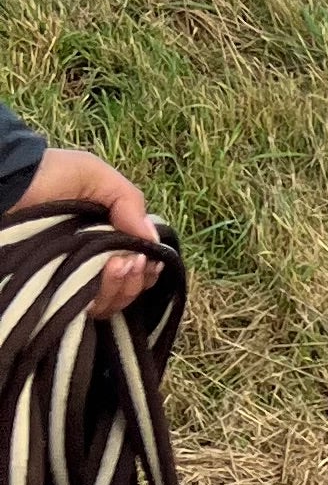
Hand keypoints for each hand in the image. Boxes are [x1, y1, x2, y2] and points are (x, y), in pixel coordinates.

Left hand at [15, 148, 163, 319]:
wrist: (5, 184)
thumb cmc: (47, 175)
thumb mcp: (95, 175)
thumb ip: (129, 201)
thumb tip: (154, 240)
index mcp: (105, 235)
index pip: (138, 264)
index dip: (148, 268)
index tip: (146, 260)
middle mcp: (91, 260)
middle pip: (129, 287)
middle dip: (136, 279)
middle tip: (129, 262)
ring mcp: (72, 278)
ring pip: (111, 302)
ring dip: (122, 288)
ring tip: (115, 265)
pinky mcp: (53, 291)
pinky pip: (86, 309)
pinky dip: (100, 299)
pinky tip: (98, 280)